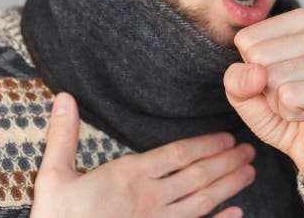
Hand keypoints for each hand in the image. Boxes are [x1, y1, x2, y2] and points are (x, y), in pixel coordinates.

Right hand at [30, 92, 255, 217]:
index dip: (206, 144)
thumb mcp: (53, 176)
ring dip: (230, 186)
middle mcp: (149, 199)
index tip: (227, 137)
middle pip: (198, 175)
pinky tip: (236, 214)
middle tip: (250, 150)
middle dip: (227, 161)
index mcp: (128, 176)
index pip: (178, 154)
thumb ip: (64, 136)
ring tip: (250, 172)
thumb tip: (64, 97)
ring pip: (202, 202)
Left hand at [223, 7, 303, 195]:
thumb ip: (235, 78)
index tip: (275, 80)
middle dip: (265, 87)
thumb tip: (256, 72)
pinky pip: (290, 96)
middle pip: (260, 55)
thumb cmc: (283, 111)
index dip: (252, 69)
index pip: (248, 38)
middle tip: (288, 96)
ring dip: (278, 102)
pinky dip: (290, 113)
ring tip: (300, 104)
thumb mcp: (245, 93)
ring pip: (275, 77)